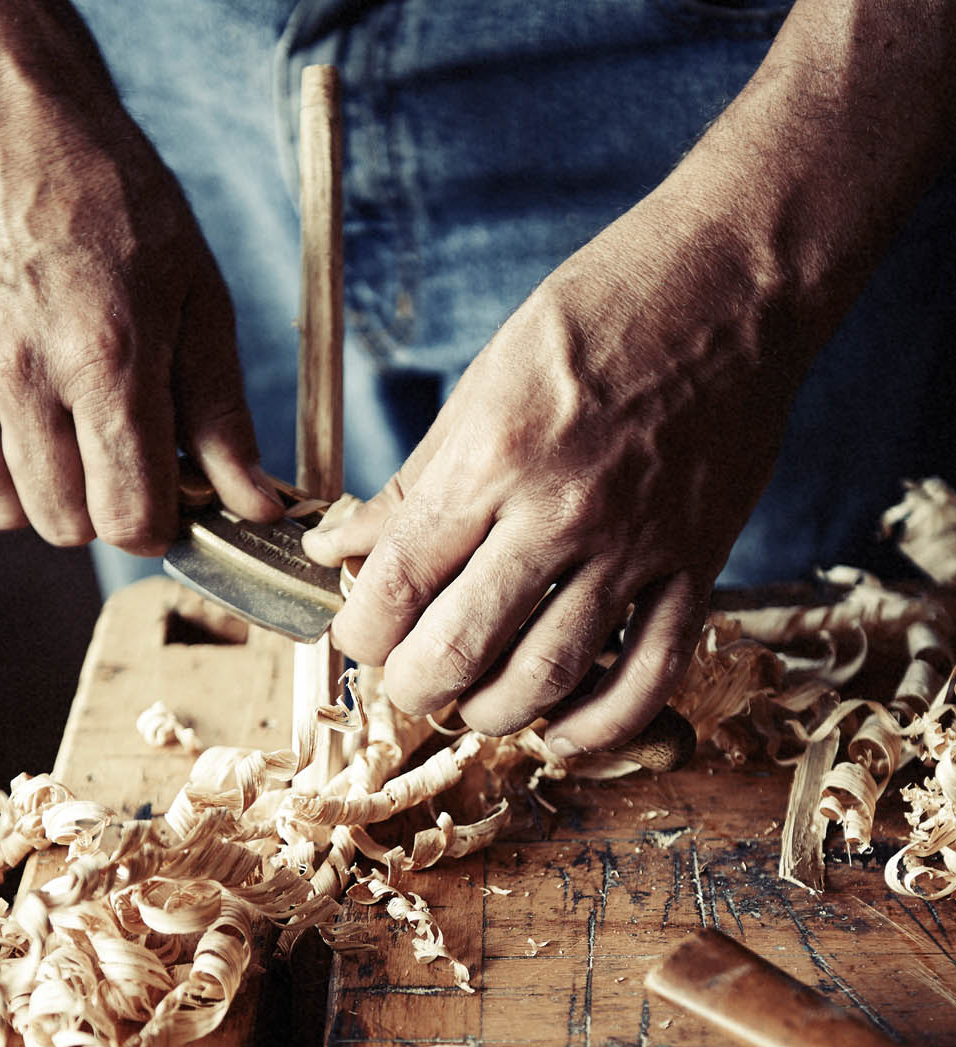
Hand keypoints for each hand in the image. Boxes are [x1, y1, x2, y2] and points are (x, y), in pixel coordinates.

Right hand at [0, 41, 278, 550]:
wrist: (11, 121)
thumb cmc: (119, 211)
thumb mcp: (198, 303)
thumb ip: (221, 418)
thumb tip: (257, 509)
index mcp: (108, 359)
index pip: (128, 518)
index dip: (152, 524)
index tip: (157, 500)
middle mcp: (18, 368)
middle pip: (63, 525)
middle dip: (97, 506)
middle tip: (106, 450)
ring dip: (33, 490)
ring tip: (53, 426)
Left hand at [305, 193, 805, 752]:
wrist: (734, 286)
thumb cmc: (599, 318)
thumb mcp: (485, 383)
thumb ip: (416, 484)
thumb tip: (340, 547)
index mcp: (493, 458)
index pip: (396, 584)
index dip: (360, 632)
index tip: (359, 633)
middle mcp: (560, 512)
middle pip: (461, 651)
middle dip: (414, 689)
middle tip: (409, 681)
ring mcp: (635, 547)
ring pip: (548, 678)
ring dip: (493, 713)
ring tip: (473, 701)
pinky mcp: (696, 567)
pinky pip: (646, 677)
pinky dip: (598, 728)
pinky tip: (559, 734)